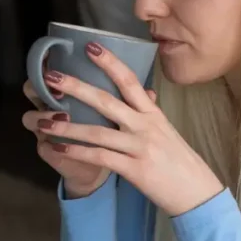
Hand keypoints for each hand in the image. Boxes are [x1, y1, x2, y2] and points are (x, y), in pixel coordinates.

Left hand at [34, 41, 224, 216]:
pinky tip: (59, 148)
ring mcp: (140, 147)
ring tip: (42, 121)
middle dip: (77, 87)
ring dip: (67, 126)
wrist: (197, 193)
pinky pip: (101, 157)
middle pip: (108, 100)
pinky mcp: (135, 169)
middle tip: (51, 76)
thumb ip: (151, 113)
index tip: (89, 47)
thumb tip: (144, 92)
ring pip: (98, 131)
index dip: (110, 62)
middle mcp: (146, 126)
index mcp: (153, 114)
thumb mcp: (167, 132)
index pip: (130, 81)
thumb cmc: (181, 162)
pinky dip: (78, 152)